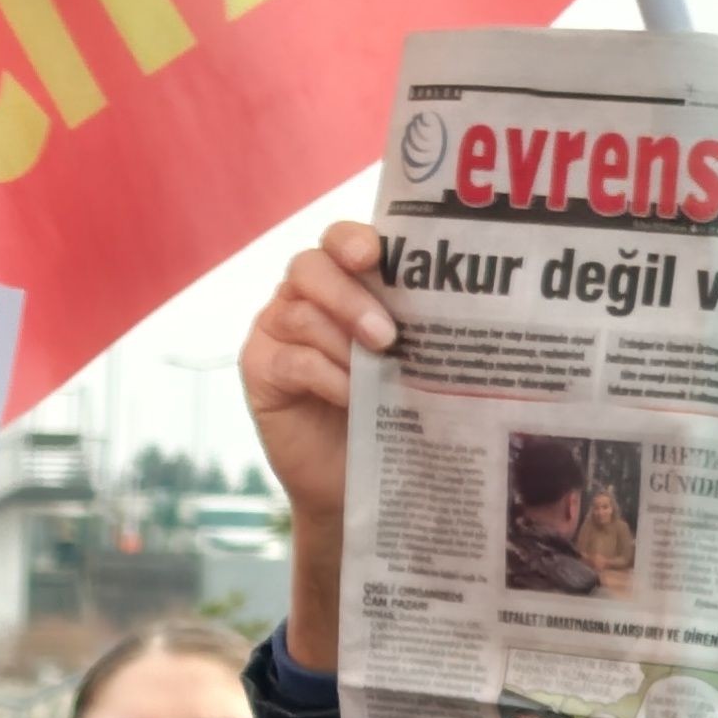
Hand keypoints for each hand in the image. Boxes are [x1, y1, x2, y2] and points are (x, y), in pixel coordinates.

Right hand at [240, 218, 393, 673]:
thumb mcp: (408, 360)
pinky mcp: (258, 370)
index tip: (375, 257)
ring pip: (299, 313)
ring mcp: (275, 331)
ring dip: (342, 339)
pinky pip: (288, 361)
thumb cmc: (389, 410)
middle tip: (387, 334)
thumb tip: (459, 305)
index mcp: (343, 280)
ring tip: (378, 369)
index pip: (339, 240)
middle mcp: (302, 296)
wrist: (353, 477)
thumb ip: (413, 326)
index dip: (352, 239)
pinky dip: (323, 375)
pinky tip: (351, 396)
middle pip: (310, 267)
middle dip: (350, 296)